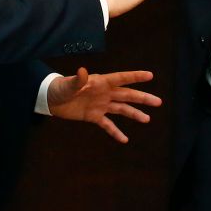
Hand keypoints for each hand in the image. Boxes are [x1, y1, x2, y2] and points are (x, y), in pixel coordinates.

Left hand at [46, 67, 161, 143]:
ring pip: (121, 110)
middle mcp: (104, 93)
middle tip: (158, 102)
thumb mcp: (68, 84)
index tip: (150, 76)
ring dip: (134, 114)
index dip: (135, 77)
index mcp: (101, 82)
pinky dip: (116, 132)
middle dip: (142, 98)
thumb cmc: (60, 87)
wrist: (51, 99)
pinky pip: (108, 125)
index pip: (121, 78)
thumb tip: (82, 71)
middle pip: (127, 95)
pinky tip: (124, 140)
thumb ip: (77, 80)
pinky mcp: (94, 116)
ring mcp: (101, 105)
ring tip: (147, 119)